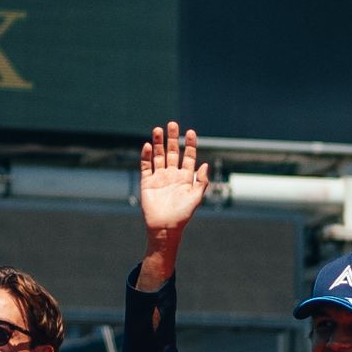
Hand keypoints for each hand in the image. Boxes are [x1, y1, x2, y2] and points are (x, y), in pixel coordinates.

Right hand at [137, 121, 210, 277]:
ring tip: (158, 130)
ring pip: (159, 156)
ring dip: (158, 143)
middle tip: (173, 124)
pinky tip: (148, 146)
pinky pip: (146, 166)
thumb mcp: (196, 198)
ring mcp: (159, 178)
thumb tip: (205, 164)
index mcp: (185, 177)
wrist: (165, 228)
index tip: (190, 132)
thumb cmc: (183, 215)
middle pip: (172, 152)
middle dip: (173, 138)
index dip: (189, 144)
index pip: (188, 156)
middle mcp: (172, 175)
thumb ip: (201, 181)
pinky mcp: (147, 182)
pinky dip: (146, 156)